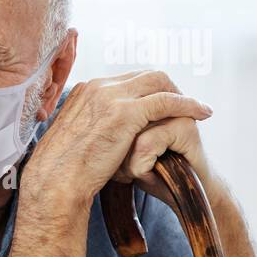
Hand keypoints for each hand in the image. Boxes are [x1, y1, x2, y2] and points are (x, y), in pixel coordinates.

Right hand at [22, 70, 212, 210]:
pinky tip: (202, 113)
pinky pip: (167, 101)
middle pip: (146, 75)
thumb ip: (90, 127)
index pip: (127, 80)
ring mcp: (111, 97)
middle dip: (169, 88)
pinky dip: (187, 104)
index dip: (149, 91)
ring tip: (198, 109)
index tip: (162, 105)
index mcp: (85, 91)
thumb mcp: (73, 139)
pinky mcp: (126, 113)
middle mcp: (98, 87)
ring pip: (159, 82)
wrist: (54, 181)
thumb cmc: (61, 170)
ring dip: (182, 94)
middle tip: (185, 105)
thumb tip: (100, 133)